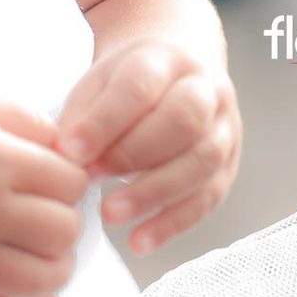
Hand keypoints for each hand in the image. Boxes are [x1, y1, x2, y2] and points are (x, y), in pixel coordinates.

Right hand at [0, 85, 91, 296]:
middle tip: (52, 210)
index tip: (61, 174)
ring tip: (49, 252)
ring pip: (38, 282)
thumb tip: (66, 147)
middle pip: (61, 234)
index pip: (69, 182)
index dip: (75, 177)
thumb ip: (24, 118)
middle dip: (69, 222)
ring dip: (57, 269)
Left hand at [54, 40, 241, 257]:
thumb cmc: (130, 83)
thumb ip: (85, 114)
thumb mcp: (101, 81)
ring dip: (153, 193)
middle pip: (182, 119)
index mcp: (166, 56)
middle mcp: (204, 87)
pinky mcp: (229, 164)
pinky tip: (140, 239)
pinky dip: (172, 223)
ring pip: (201, 161)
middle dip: (134, 154)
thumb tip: (66, 156)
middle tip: (91, 179)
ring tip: (110, 213)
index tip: (70, 150)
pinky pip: (208, 198)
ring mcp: (224, 126)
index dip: (104, 120)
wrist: (177, 70)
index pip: (139, 85)